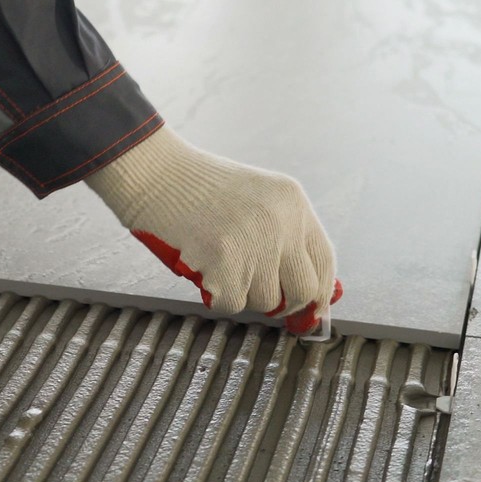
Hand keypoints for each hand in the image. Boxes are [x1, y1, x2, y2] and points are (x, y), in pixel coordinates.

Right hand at [85, 125, 341, 336]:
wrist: (155, 171)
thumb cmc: (196, 188)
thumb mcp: (256, 200)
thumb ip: (284, 238)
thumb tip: (310, 295)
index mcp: (293, 204)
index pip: (325, 261)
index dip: (319, 293)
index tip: (309, 310)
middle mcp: (282, 224)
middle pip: (303, 292)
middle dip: (284, 304)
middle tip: (259, 294)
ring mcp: (255, 243)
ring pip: (265, 302)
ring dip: (240, 292)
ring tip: (218, 261)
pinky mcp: (226, 262)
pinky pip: (231, 304)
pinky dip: (215, 294)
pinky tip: (203, 265)